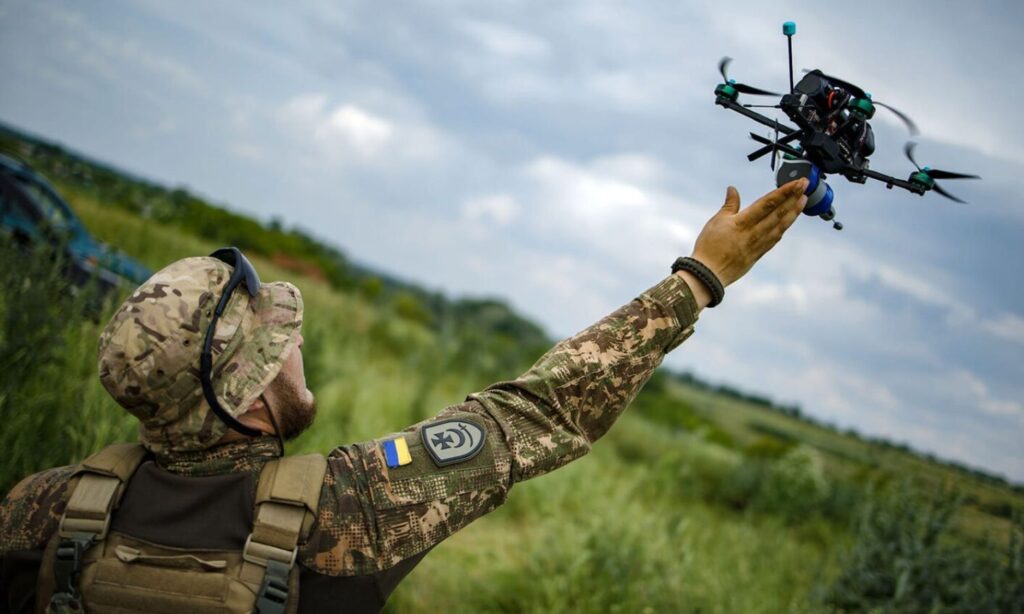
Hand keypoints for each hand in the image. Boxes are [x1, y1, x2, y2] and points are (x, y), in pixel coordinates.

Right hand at [689, 180, 807, 287]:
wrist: (709, 274)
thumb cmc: (709, 247)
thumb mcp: (717, 221)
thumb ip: (729, 205)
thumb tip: (733, 189)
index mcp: (743, 222)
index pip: (769, 203)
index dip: (785, 191)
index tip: (797, 182)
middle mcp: (754, 233)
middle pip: (779, 213)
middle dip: (794, 197)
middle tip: (806, 185)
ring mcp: (759, 244)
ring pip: (781, 226)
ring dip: (793, 212)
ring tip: (803, 200)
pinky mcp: (758, 254)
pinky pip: (775, 238)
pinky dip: (784, 227)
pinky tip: (789, 221)